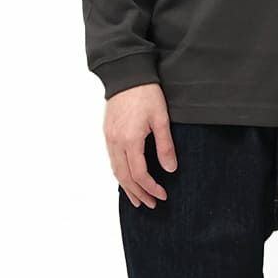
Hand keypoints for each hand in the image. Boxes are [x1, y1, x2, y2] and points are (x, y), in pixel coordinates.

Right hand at [104, 82, 178, 208]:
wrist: (127, 74)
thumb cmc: (146, 93)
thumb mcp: (161, 118)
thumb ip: (165, 146)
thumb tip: (170, 169)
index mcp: (130, 140)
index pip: (139, 174)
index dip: (151, 188)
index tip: (162, 195)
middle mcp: (116, 142)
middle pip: (124, 177)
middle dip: (138, 193)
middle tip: (151, 204)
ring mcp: (109, 137)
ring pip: (115, 170)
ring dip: (126, 187)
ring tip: (137, 199)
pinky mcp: (108, 132)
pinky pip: (112, 159)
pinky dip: (119, 173)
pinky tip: (126, 177)